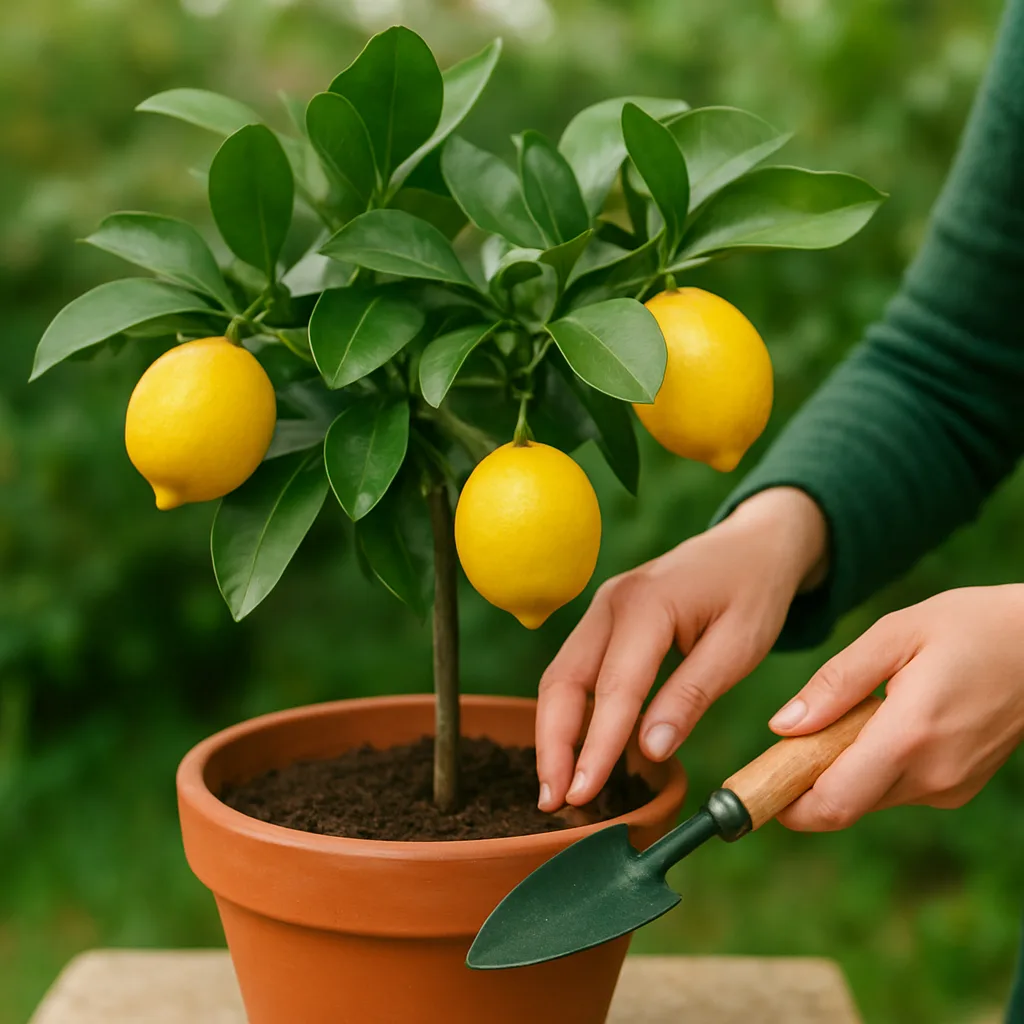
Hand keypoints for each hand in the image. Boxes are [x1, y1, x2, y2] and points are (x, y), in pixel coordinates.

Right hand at [535, 486, 828, 811]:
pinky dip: (569, 712)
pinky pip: (574, 669)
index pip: (614, 688)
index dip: (597, 746)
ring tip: (559, 787)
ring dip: (554, 732)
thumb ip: (691, 695)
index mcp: (648, 604)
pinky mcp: (603, 620)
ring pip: (560, 676)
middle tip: (554, 802)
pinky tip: (575, 749)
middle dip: (554, 744)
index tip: (582, 795)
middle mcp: (611, 602)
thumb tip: (651, 751)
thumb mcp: (739, 646)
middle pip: (564, 680)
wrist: (752, 545)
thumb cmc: (753, 593)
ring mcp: (601, 608)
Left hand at [771, 585, 1023, 830]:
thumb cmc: (969, 627)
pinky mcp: (959, 787)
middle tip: (790, 740)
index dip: (786, 805)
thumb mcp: (894, 635)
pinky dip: (873, 766)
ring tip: (850, 715)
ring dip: (841, 770)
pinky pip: (896, 789)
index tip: (754, 788)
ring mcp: (950, 786)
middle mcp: (932, 775)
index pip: (833, 802)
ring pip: (868, 797)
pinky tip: (883, 722)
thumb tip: (783, 727)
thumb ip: (835, 684)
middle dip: (806, 781)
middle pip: (844, 804)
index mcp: (909, 736)